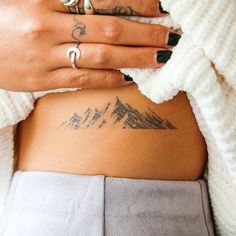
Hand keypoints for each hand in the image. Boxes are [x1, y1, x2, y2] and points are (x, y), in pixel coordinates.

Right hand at [0, 0, 179, 91]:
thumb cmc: (3, 17)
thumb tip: (106, 3)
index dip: (136, 3)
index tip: (160, 8)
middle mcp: (49, 28)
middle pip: (110, 30)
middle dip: (145, 33)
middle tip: (170, 37)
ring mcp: (48, 57)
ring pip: (102, 57)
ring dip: (135, 58)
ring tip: (159, 58)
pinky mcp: (45, 80)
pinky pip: (85, 80)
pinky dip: (110, 78)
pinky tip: (129, 77)